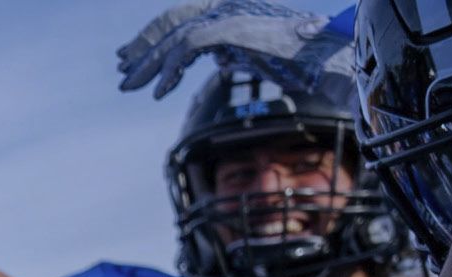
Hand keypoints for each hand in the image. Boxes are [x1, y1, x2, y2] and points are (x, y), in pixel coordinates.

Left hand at [116, 1, 356, 99]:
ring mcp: (230, 14)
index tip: (133, 56)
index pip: (181, 16)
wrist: (328, 60)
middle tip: (122, 68)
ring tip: (131, 85)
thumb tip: (218, 58)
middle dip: (143, 46)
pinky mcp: (232, 30)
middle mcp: (228, 4)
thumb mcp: (258, 52)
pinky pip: (188, 48)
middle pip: (171, 21)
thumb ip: (234, 49)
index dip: (154, 35)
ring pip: (174, 36)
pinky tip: (159, 92)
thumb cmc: (301, 60)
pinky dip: (170, 70)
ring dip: (149, 63)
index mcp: (231, 7)